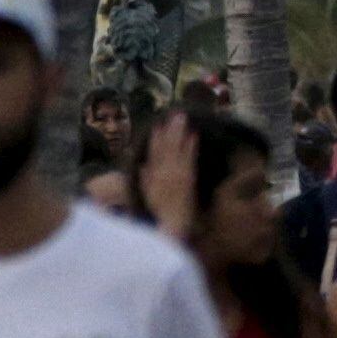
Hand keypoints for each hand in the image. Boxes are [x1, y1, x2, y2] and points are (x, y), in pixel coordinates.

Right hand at [140, 107, 200, 236]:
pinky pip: (189, 160)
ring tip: (183, 119)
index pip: (154, 153)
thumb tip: (142, 165)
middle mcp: (163, 172)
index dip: (156, 138)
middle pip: (166, 147)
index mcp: (153, 175)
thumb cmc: (160, 211)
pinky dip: (190, 147)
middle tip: (175, 114)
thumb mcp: (146, 194)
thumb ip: (144, 179)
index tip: (158, 124)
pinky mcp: (187, 179)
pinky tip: (194, 135)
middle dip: (170, 130)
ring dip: (180, 133)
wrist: (171, 223)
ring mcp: (175, 174)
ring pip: (177, 149)